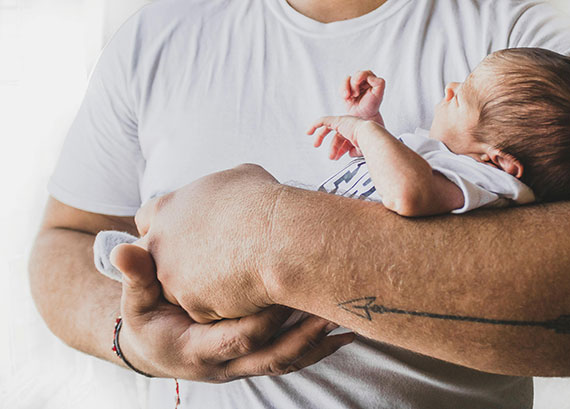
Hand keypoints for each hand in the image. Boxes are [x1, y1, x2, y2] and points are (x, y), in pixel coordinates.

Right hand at [110, 243, 353, 381]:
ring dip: (319, 341)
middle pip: (273, 356)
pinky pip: (292, 357)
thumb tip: (125, 250)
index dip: (264, 316)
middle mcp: (226, 364)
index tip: (287, 287)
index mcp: (197, 349)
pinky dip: (318, 346)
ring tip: (349, 318)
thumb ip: (136, 276)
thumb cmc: (146, 319)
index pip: (238, 337)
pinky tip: (344, 329)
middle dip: (304, 334)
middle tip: (332, 307)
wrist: (154, 348)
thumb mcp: (134, 301)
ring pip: (288, 361)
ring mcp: (245, 364)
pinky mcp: (258, 357)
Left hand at [133, 164, 282, 321]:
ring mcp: (173, 277)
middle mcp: (161, 243)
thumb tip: (235, 190)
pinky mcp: (192, 305)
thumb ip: (222, 188)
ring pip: (179, 290)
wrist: (279, 238)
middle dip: (175, 262)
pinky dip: (222, 306)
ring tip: (235, 280)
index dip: (167, 227)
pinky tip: (245, 295)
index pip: (147, 219)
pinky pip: (205, 311)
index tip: (186, 234)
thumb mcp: (241, 177)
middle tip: (209, 262)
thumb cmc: (264, 202)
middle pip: (156, 259)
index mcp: (168, 208)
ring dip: (199, 288)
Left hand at [307, 115, 369, 159]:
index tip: (336, 157)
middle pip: (337, 136)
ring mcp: (344, 122)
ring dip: (321, 138)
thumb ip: (355, 151)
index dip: (340, 150)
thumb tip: (349, 154)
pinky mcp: (337, 120)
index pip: (345, 140)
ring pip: (328, 128)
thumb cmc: (370, 144)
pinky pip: (323, 120)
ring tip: (316, 145)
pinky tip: (309, 131)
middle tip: (328, 155)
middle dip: (332, 146)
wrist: (370, 137)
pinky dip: (315, 125)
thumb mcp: (361, 150)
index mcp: (356, 132)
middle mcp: (350, 126)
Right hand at [342, 70, 384, 123]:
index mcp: (372, 80)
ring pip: (347, 79)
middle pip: (356, 74)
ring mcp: (354, 84)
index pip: (366, 73)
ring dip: (347, 88)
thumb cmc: (372, 105)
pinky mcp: (346, 89)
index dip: (361, 77)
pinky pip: (342, 85)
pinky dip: (342, 91)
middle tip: (356, 94)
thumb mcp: (379, 94)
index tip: (358, 84)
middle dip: (354, 84)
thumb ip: (379, 83)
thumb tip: (370, 77)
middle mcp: (363, 80)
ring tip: (351, 96)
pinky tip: (346, 97)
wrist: (363, 116)